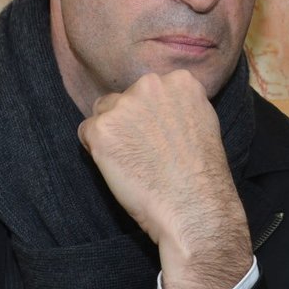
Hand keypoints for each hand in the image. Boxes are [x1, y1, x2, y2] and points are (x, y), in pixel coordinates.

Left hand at [78, 70, 251, 288]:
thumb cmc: (202, 175)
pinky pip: (86, 133)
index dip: (151, 117)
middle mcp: (151, 85)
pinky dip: (97, 153)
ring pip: (103, 114)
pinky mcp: (102, 129)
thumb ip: (177, 105)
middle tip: (147, 153)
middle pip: (124, 98)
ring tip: (135, 163)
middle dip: (129, 122)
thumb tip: (154, 105)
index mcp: (180, 80)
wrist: (193, 208)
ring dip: (111, 135)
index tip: (162, 138)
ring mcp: (124, 105)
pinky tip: (122, 170)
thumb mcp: (202, 122)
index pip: (149, 90)